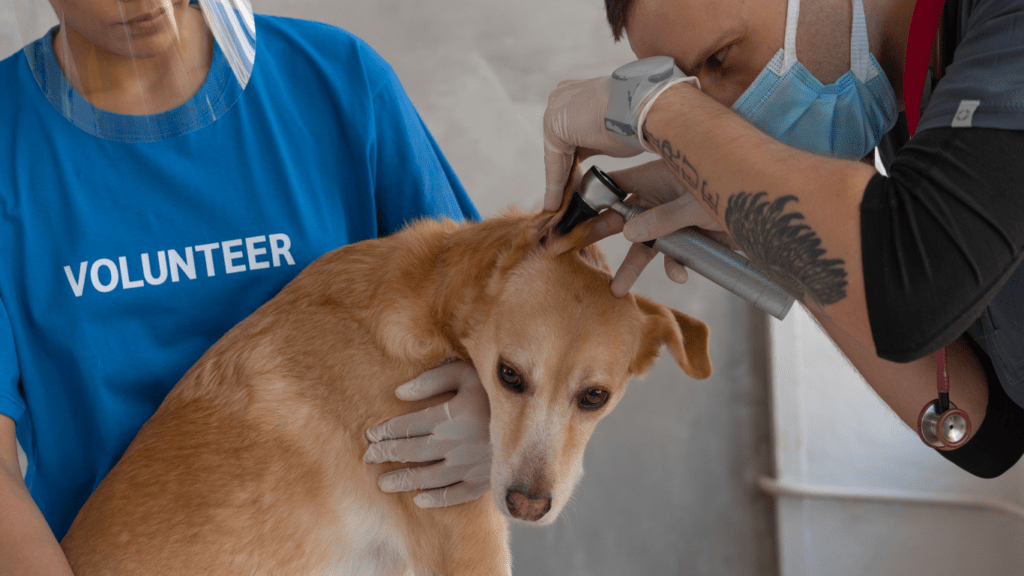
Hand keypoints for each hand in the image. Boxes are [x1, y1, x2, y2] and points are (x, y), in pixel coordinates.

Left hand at [363, 360, 490, 507]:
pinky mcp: (486, 480)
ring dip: (403, 480)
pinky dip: (437, 499)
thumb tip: (400, 393)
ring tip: (384, 484)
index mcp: (449, 416)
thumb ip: (433, 379)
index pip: (406, 426)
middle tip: (368, 459)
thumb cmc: (499, 388)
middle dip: (387, 456)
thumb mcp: (468, 372)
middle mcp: (455, 444)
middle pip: (412, 453)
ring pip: (428, 477)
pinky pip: (456, 494)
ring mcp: (470, 465)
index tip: (370, 435)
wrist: (541, 415)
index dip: (385, 431)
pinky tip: (421, 500)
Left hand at [545, 57, 697, 211]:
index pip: (570, 137)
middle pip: (560, 147)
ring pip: (557, 157)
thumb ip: (595, 142)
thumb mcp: (611, 133)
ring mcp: (556, 109)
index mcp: (577, 94)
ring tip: (559, 209)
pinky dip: (556, 187)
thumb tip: (595, 155)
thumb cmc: (639, 118)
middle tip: (566, 201)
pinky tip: (555, 205)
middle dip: (564, 175)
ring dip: (559, 185)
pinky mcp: (554, 126)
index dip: (572, 163)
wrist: (646, 106)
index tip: (575, 184)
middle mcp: (562, 98)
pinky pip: (555, 164)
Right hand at [584, 160, 734, 296]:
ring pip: (646, 244)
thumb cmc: (733, 190)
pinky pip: (673, 256)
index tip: (573, 215)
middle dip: (602, 234)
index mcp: (656, 178)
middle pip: (624, 218)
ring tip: (617, 289)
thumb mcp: (694, 204)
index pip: (616, 185)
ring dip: (633, 266)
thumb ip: (662, 219)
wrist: (766, 212)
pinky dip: (675, 267)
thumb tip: (629, 233)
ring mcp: (673, 220)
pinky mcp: (688, 240)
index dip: (594, 199)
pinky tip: (679, 274)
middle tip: (575, 248)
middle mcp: (660, 198)